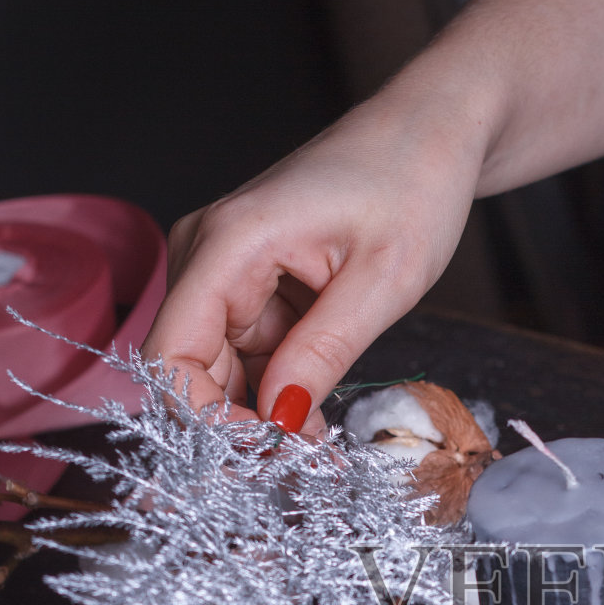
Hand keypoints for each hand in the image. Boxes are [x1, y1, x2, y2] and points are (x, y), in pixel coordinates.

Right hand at [140, 0, 603, 431]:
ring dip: (257, 417)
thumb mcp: (383, 281)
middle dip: (234, 429)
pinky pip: (242, 355)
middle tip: (297, 471)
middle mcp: (206, 253)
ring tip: (317, 447)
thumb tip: (278, 424)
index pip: (170, 357)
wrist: (433, 132)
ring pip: (215, 371)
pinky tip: (312, 414)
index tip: (266, 458)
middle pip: (186, 370)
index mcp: (229, 241)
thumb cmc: (413, 183)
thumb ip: (322, 354)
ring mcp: (222, 268)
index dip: (205, 422)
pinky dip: (272, 392)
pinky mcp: (245, 284)